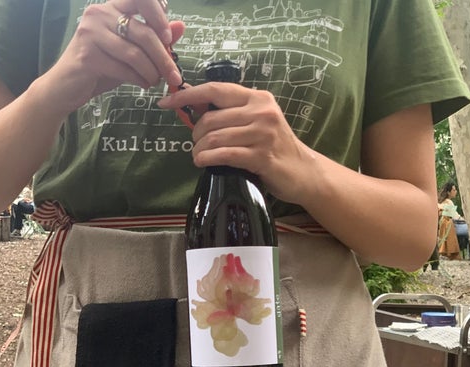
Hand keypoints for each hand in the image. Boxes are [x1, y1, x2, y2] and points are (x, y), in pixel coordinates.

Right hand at [39, 0, 184, 117]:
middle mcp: (99, 14)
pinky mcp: (87, 56)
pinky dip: (139, 80)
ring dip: (152, 72)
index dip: (159, 16)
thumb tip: (181, 26)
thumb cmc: (101, 67)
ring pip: (135, 54)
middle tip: (174, 76)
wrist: (67, 87)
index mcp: (111, 8)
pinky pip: (124, 69)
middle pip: (144, 34)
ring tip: (155, 82)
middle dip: (164, 58)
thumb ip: (154, 38)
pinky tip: (142, 85)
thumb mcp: (131, 51)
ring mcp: (91, 33)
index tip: (169, 38)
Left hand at [157, 82, 316, 204]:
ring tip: (198, 157)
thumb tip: (195, 109)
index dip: (187, 95)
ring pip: (216, 137)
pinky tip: (202, 162)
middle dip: (196, 134)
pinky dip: (208, 158)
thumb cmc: (276, 148)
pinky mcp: (262, 156)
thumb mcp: (257, 122)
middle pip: (212, 118)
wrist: (303, 172)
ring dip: (199, 149)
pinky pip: (225, 154)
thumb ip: (232, 114)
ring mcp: (263, 134)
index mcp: (257, 98)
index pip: (215, 90)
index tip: (166, 101)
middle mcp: (261, 111)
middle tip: (195, 145)